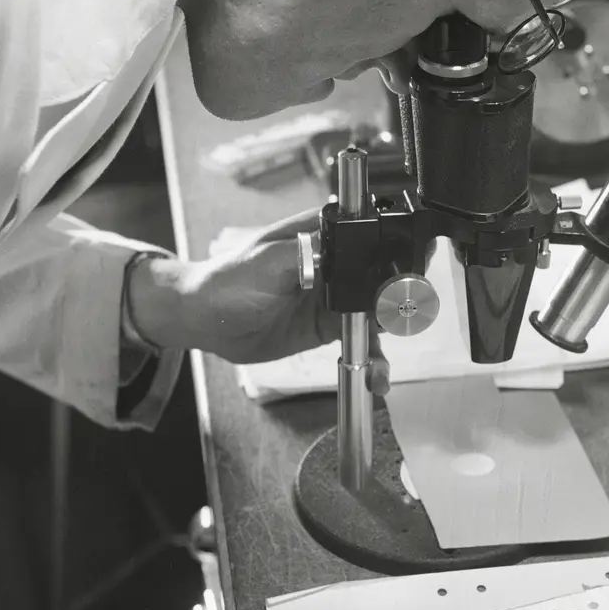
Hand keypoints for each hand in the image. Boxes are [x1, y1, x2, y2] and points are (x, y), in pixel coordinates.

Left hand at [126, 208, 389, 390]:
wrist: (205, 320)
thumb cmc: (228, 279)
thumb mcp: (268, 261)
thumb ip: (308, 255)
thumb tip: (344, 251)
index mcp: (322, 236)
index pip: (369, 238)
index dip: (392, 257)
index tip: (404, 282)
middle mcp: (334, 264)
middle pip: (381, 279)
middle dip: (396, 303)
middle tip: (398, 325)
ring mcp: (334, 297)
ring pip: (375, 313)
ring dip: (385, 337)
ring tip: (382, 364)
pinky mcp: (328, 326)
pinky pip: (360, 340)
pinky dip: (372, 356)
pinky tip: (375, 373)